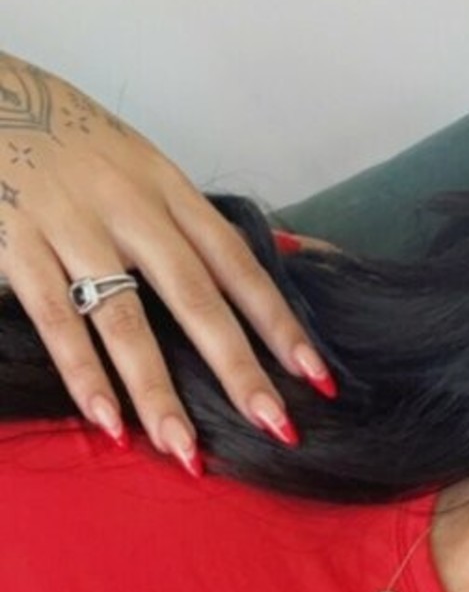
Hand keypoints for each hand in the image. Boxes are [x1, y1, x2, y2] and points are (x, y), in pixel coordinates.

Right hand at [0, 49, 337, 472]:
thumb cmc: (67, 142)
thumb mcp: (137, 164)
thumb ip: (182, 223)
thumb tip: (250, 278)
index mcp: (168, 188)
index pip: (237, 264)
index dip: (278, 321)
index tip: (315, 376)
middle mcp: (130, 207)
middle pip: (196, 297)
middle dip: (237, 367)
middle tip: (274, 426)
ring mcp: (73, 226)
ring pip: (126, 319)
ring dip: (158, 391)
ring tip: (185, 449)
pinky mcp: (18, 241)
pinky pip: (56, 318)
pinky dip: (84, 374)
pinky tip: (109, 422)